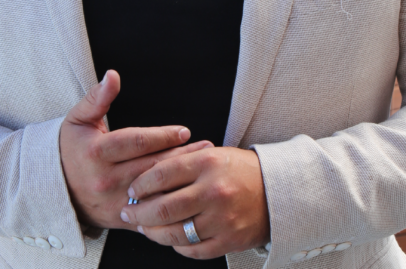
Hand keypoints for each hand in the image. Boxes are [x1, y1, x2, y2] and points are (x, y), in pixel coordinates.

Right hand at [60, 70, 212, 229]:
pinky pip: (150, 213)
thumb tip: (112, 75)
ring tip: (204, 166)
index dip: (163, 136)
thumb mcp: (78, 119)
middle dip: (181, 155)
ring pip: (154, 190)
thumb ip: (97, 97)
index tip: (185, 131)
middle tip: (206, 146)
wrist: (54, 190)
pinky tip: (189, 193)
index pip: (137, 142)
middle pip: (151, 166)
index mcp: (97, 152)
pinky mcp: (120, 218)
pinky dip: (171, 203)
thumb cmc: (71, 148)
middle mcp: (105, 179)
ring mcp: (114, 202)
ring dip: (181, 178)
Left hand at [120, 146, 269, 258]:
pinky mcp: (228, 241)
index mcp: (208, 162)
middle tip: (127, 211)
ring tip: (144, 227)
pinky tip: (170, 239)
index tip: (131, 189)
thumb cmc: (239, 170)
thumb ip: (181, 162)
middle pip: (164, 208)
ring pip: (175, 233)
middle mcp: (213, 190)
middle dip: (139, 212)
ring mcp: (222, 218)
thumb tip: (146, 178)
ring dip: (153, 232)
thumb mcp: (212, 154)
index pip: (162, 174)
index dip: (140, 184)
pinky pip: (193, 250)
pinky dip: (177, 247)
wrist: (277, 190)